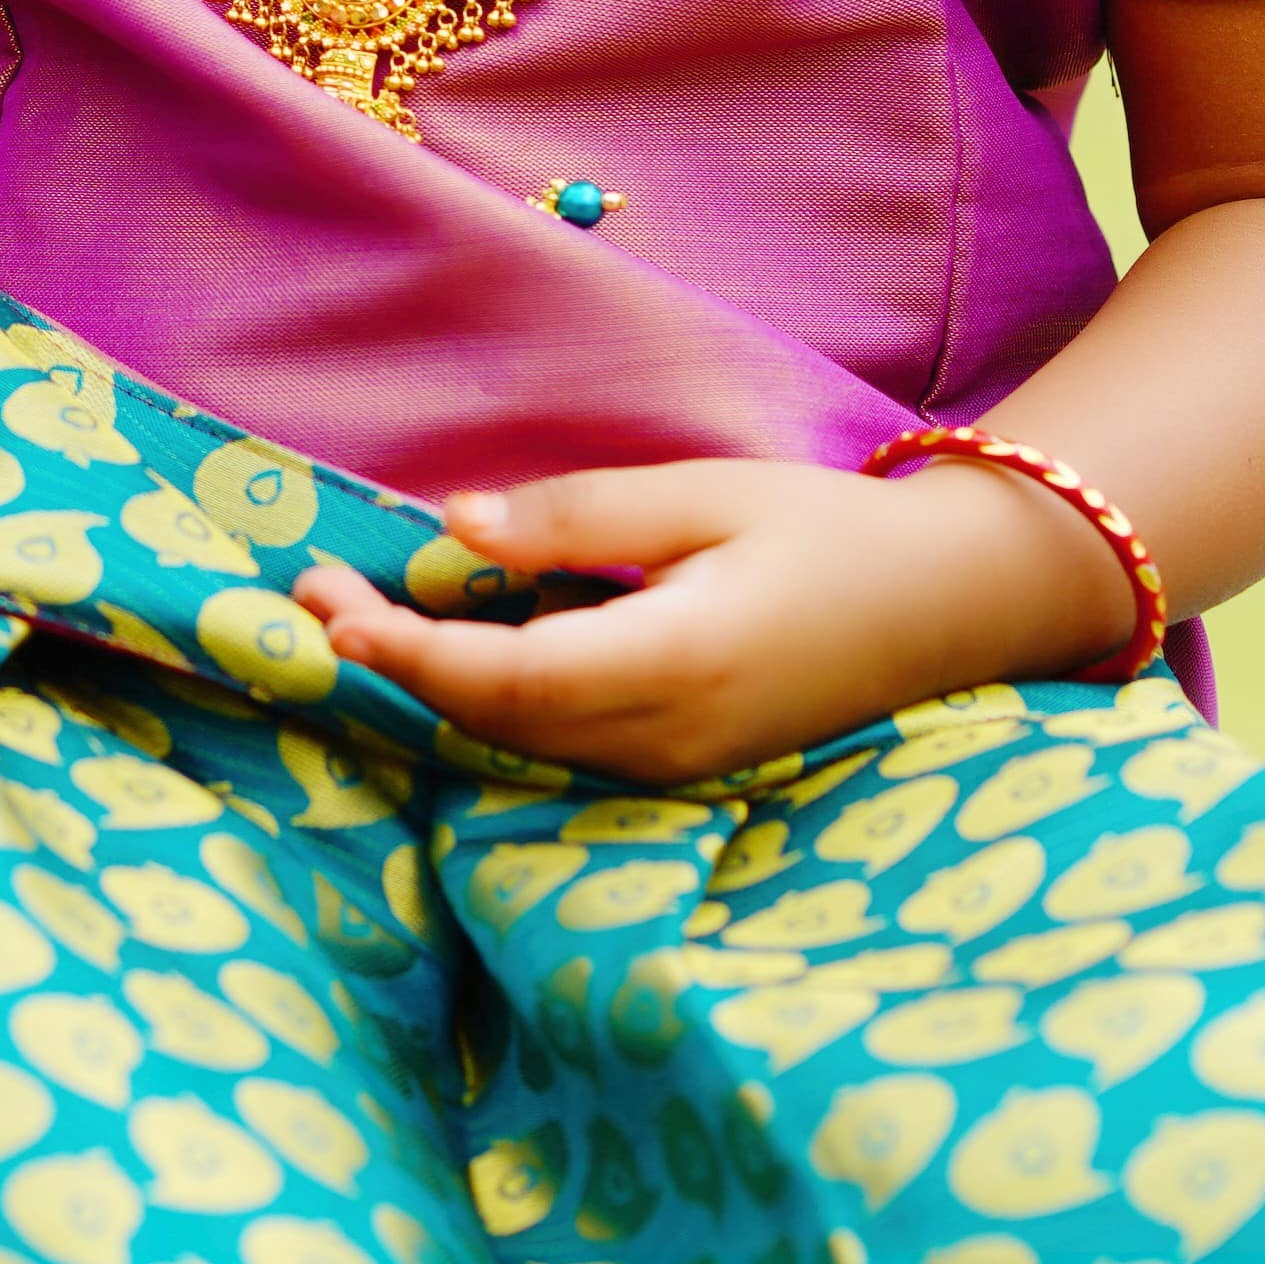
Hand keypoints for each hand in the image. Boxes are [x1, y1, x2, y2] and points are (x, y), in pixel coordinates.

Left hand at [293, 452, 1135, 785]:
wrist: (950, 605)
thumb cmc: (830, 531)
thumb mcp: (705, 496)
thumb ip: (579, 517)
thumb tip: (456, 531)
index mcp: (676, 663)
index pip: (508, 680)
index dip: (410, 654)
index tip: (331, 610)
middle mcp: (669, 738)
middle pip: (497, 721)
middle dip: (397, 665)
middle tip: (313, 594)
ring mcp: (679, 766)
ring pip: (524, 740)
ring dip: (437, 682)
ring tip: (359, 609)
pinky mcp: (683, 766)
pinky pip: (565, 742)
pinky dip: (497, 697)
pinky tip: (462, 638)